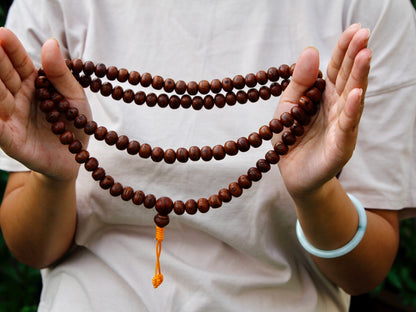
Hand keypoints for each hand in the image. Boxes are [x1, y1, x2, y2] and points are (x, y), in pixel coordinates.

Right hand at [0, 28, 90, 180]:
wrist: (74, 158)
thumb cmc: (73, 123)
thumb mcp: (73, 96)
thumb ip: (60, 74)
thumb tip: (50, 43)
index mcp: (31, 84)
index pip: (18, 63)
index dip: (11, 49)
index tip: (3, 33)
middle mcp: (16, 98)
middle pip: (3, 77)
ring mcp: (10, 118)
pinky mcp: (11, 140)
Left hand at [273, 24, 371, 196]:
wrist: (292, 173)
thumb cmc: (292, 138)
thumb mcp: (289, 105)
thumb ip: (300, 81)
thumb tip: (311, 50)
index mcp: (326, 96)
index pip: (337, 68)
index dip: (344, 49)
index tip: (353, 29)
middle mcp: (338, 107)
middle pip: (348, 78)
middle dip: (356, 56)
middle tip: (363, 34)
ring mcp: (343, 125)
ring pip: (353, 97)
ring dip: (359, 76)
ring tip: (364, 55)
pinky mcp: (341, 145)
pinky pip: (347, 125)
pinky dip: (352, 109)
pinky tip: (356, 93)